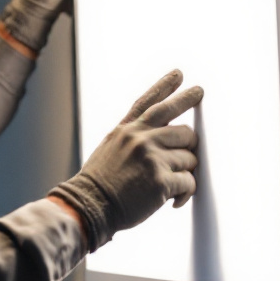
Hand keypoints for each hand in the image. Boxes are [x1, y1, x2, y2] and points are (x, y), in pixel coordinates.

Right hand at [50, 70, 202, 247]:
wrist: (89, 206)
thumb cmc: (100, 182)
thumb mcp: (110, 147)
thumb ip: (132, 136)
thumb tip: (161, 132)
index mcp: (127, 130)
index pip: (150, 101)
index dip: (167, 87)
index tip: (181, 75)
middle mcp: (140, 139)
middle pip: (185, 130)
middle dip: (190, 145)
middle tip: (188, 152)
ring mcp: (151, 158)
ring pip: (190, 158)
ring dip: (184, 173)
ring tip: (169, 184)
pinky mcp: (160, 181)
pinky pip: (189, 182)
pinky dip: (185, 193)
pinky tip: (174, 201)